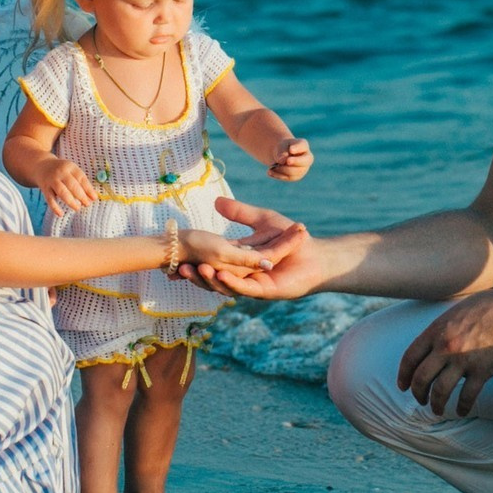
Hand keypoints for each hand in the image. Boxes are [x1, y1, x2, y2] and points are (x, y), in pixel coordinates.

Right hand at [40, 158, 97, 216]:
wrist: (41, 166)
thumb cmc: (61, 171)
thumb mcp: (71, 171)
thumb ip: (81, 182)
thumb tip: (92, 197)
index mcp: (70, 167)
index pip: (81, 178)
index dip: (88, 189)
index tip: (94, 198)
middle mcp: (61, 172)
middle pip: (72, 185)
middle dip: (81, 196)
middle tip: (87, 204)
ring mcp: (52, 180)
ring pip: (62, 192)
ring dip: (71, 202)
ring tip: (77, 208)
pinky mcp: (44, 188)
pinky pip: (50, 199)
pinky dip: (55, 208)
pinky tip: (61, 214)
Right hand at [187, 197, 320, 299]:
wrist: (317, 253)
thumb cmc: (294, 237)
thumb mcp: (263, 219)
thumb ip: (240, 213)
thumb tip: (216, 201)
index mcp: (240, 262)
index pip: (212, 261)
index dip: (195, 260)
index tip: (175, 257)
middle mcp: (243, 276)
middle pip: (213, 277)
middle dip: (195, 274)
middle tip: (178, 268)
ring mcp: (253, 285)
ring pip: (226, 285)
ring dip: (210, 279)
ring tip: (197, 269)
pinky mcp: (265, 291)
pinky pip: (246, 289)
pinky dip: (233, 283)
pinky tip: (222, 274)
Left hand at [268, 137, 311, 181]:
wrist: (282, 155)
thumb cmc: (283, 148)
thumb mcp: (280, 147)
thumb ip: (282, 152)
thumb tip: (282, 161)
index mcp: (303, 146)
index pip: (302, 146)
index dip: (297, 148)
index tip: (290, 149)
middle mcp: (307, 158)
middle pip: (304, 161)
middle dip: (296, 161)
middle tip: (287, 161)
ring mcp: (303, 168)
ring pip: (295, 171)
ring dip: (282, 169)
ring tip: (271, 167)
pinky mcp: (297, 176)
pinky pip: (289, 177)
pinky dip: (278, 175)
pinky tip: (269, 172)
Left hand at [396, 289, 492, 416]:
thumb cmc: (485, 308)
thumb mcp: (453, 313)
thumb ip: (439, 330)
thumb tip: (428, 347)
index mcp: (435, 331)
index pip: (409, 358)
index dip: (403, 375)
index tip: (403, 386)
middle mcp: (445, 347)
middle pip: (421, 378)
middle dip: (418, 393)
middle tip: (420, 400)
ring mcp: (463, 360)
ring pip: (440, 391)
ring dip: (436, 405)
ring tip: (437, 410)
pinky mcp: (482, 371)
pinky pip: (467, 396)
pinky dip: (462, 407)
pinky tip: (461, 411)